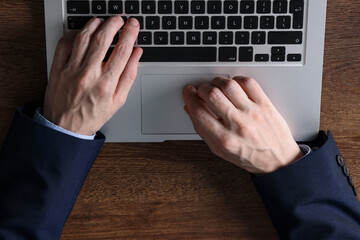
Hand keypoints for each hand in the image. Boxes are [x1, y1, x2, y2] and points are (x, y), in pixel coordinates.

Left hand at [43, 17, 141, 134]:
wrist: (65, 128)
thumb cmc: (93, 115)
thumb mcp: (118, 100)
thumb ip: (129, 75)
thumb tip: (137, 54)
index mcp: (107, 84)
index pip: (122, 51)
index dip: (130, 33)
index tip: (133, 25)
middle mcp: (89, 74)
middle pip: (103, 39)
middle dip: (114, 24)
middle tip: (119, 19)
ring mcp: (71, 70)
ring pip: (84, 37)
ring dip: (95, 24)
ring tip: (103, 21)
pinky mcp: (58, 68)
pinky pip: (65, 43)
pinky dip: (74, 33)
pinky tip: (82, 32)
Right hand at [183, 76, 302, 173]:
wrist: (278, 161)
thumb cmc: (249, 157)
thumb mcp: (220, 150)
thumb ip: (203, 130)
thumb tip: (190, 109)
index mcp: (224, 139)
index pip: (198, 111)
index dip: (189, 97)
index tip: (188, 92)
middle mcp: (238, 125)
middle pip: (212, 95)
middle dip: (201, 88)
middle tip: (202, 90)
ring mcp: (252, 113)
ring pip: (229, 85)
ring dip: (218, 81)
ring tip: (216, 85)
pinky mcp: (265, 105)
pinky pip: (248, 83)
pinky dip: (237, 79)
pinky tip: (234, 85)